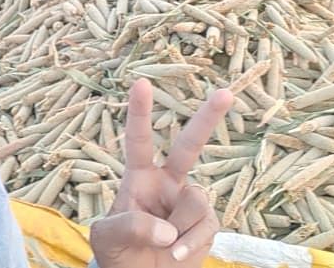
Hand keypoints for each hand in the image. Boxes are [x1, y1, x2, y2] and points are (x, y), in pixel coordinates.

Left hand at [89, 78, 232, 267]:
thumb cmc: (118, 252)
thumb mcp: (108, 238)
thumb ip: (130, 226)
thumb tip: (167, 229)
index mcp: (139, 178)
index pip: (139, 141)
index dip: (140, 113)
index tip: (141, 83)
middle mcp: (168, 183)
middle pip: (190, 146)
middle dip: (208, 118)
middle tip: (226, 93)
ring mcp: (189, 203)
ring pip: (195, 200)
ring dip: (177, 228)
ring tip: (163, 245)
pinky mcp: (206, 224)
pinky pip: (206, 225)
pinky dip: (189, 244)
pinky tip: (175, 254)